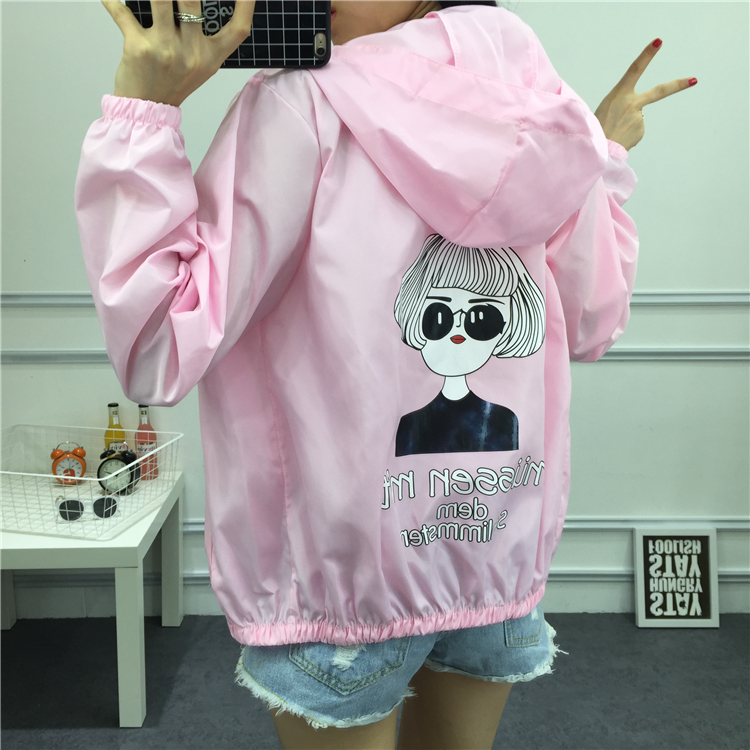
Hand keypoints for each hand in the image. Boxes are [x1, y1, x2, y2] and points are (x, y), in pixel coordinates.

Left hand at [102, 0, 255, 106]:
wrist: (147, 111)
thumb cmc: (172, 83)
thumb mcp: (199, 66)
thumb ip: (203, 37)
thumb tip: (190, 2)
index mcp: (210, 57)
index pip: (238, 30)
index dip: (246, 5)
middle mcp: (191, 53)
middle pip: (192, 2)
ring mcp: (165, 49)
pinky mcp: (138, 47)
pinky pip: (122, 12)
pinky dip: (112, 1)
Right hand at [594, 39, 696, 150]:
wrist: (598, 150)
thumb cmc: (596, 128)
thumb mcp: (604, 109)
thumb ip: (622, 106)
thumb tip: (639, 116)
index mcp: (620, 94)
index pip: (635, 69)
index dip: (647, 54)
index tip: (658, 41)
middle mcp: (633, 104)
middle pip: (660, 91)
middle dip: (678, 85)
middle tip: (694, 80)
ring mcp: (639, 118)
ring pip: (637, 118)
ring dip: (627, 125)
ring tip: (614, 132)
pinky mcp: (640, 131)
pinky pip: (635, 130)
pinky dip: (628, 134)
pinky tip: (619, 138)